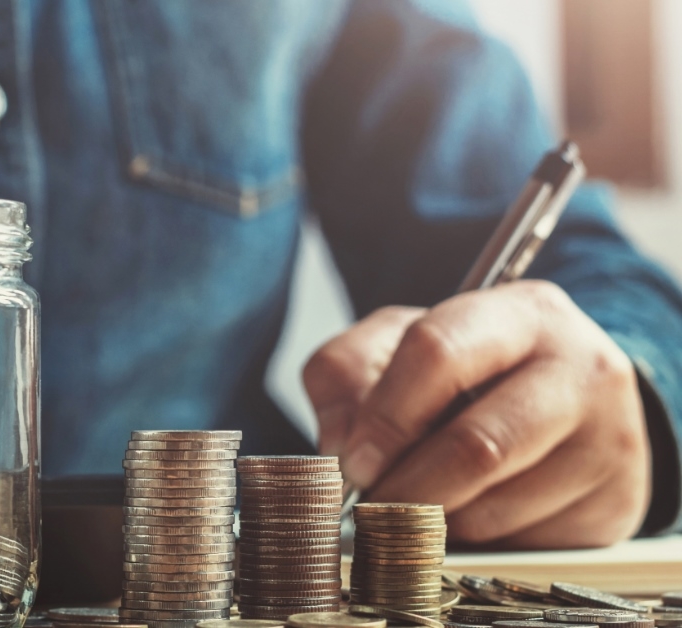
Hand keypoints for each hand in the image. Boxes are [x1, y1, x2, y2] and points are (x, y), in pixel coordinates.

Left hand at [303, 280, 649, 547]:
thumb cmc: (471, 369)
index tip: (353, 462)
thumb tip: (337, 443)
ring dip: (436, 518)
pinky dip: (477, 540)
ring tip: (421, 500)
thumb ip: (346, 372)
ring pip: (494, 506)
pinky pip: (522, 543)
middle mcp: (581, 368)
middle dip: (406, 486)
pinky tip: (472, 510)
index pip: (438, 352)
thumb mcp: (399, 343)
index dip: (384, 417)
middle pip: (477, 444)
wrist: (569, 402)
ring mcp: (609, 439)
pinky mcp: (615, 502)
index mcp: (522, 312)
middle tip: (372, 504)